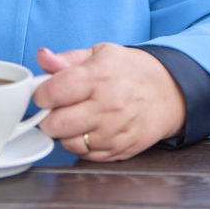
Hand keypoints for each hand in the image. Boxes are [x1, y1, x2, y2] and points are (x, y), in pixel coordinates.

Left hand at [33, 43, 185, 161]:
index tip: (43, 93)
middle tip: (56, 109)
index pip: (53, 92)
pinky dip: (81, 144)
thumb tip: (42, 57)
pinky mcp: (119, 150)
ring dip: (64, 132)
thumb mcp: (101, 53)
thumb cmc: (131, 71)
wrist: (169, 92)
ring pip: (68, 142)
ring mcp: (114, 131)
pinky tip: (89, 129)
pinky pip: (85, 154)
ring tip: (75, 118)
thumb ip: (67, 59)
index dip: (40, 94)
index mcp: (99, 77)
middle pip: (56, 124)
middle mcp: (107, 106)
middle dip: (48, 117)